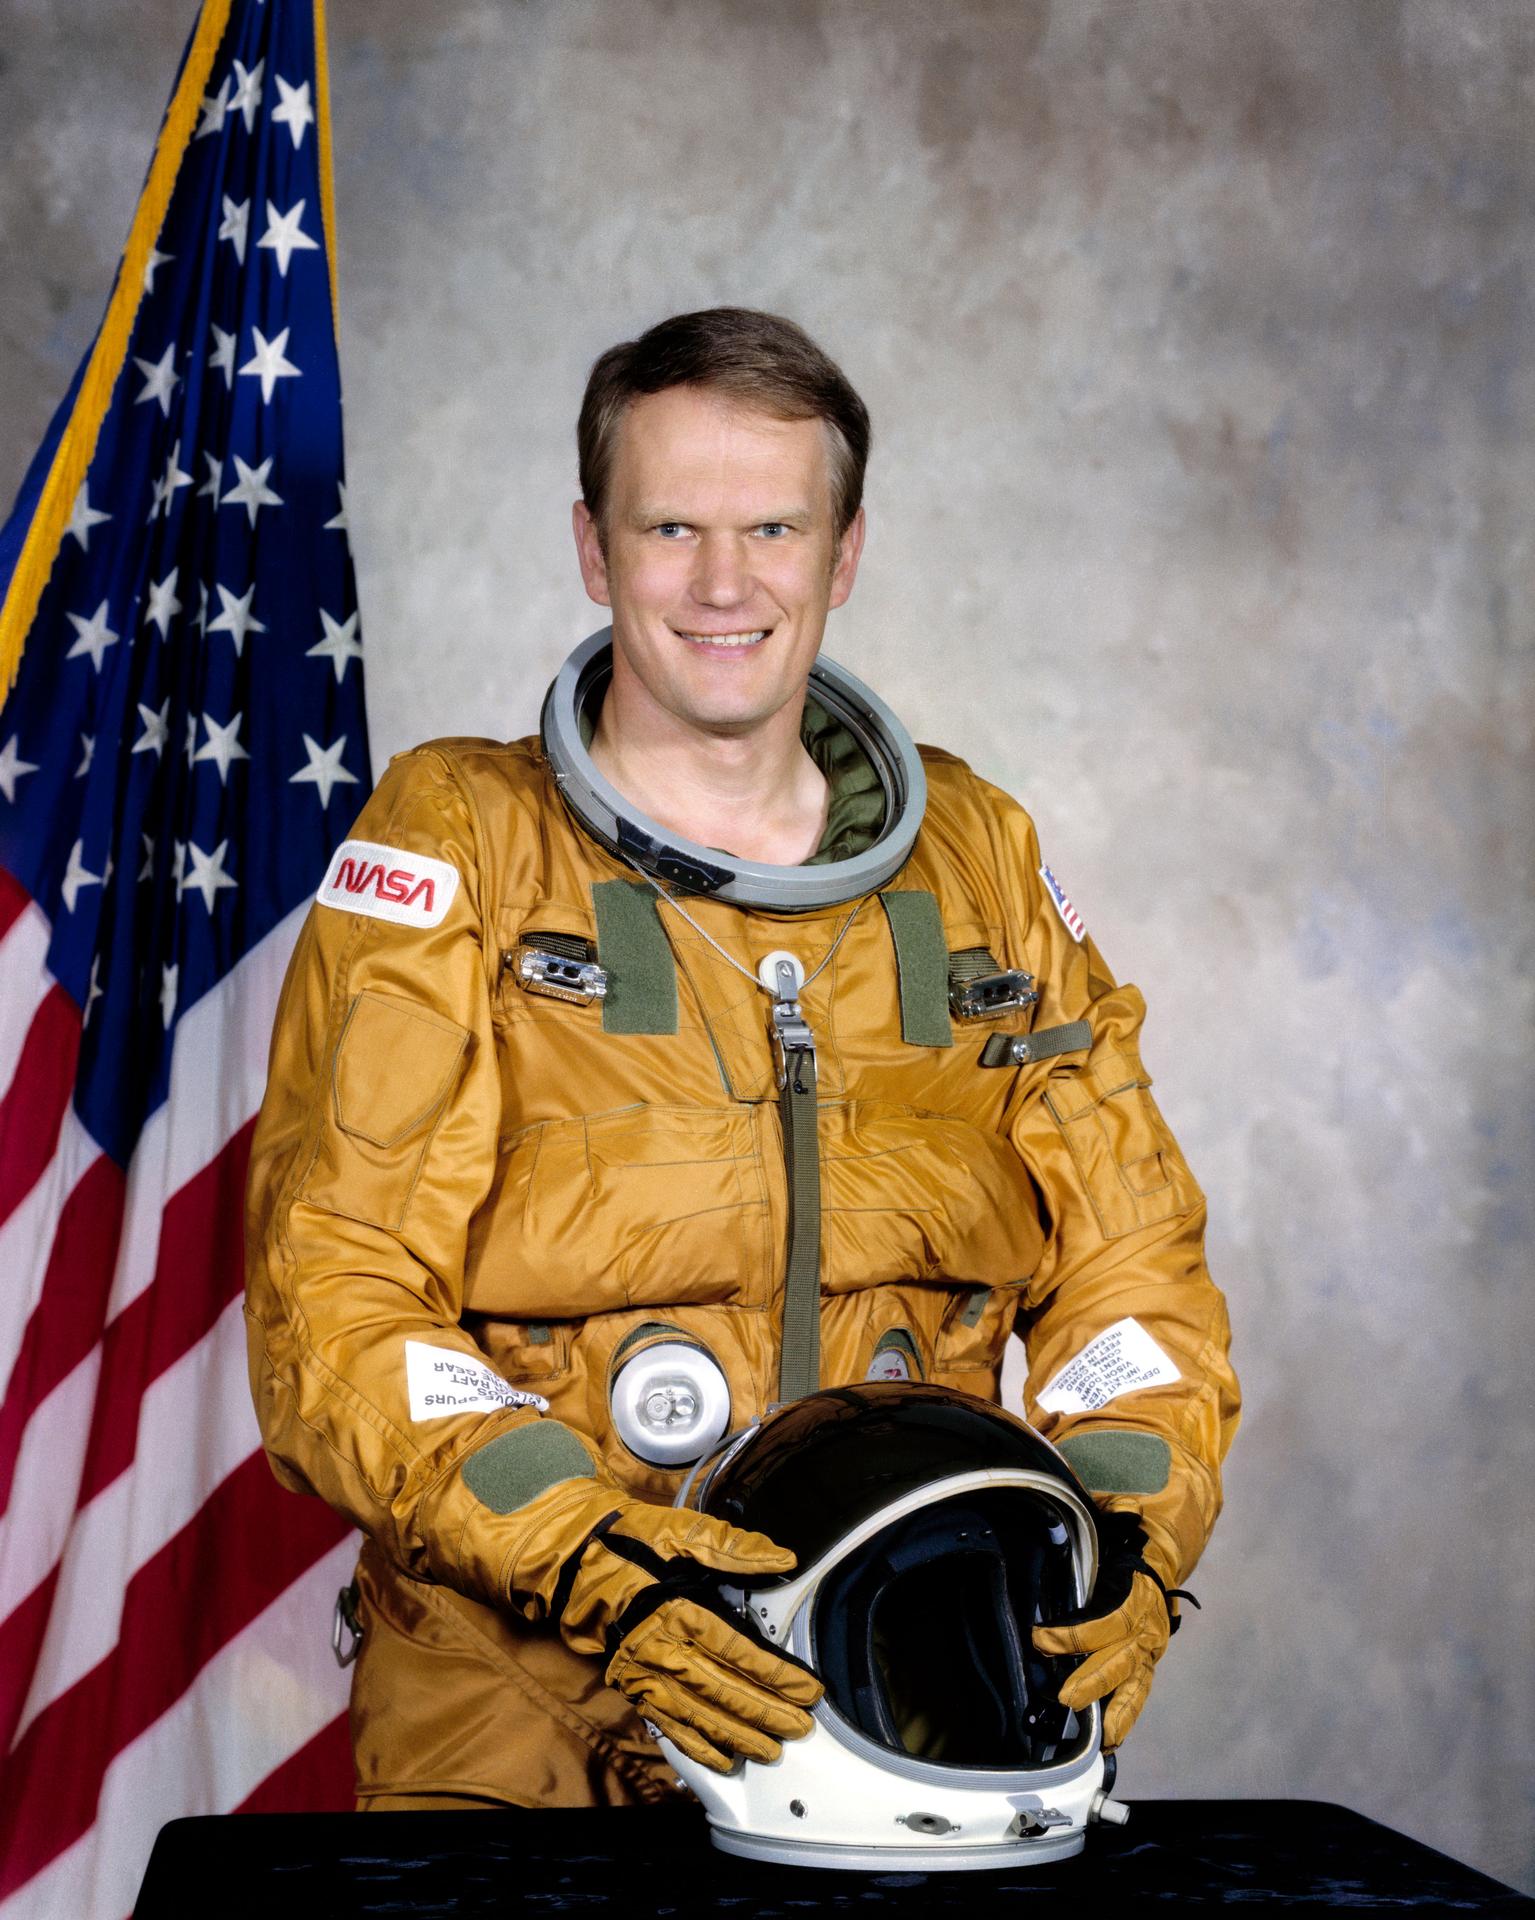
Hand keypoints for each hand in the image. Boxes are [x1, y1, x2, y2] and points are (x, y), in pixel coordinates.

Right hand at [530, 1487, 823, 1772]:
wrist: (569, 1558)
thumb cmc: (629, 1540)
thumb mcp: (681, 1529)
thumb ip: (731, 1548)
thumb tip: (782, 1560)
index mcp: (680, 1609)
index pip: (738, 1650)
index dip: (775, 1673)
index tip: (807, 1689)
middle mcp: (664, 1648)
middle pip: (722, 1689)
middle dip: (764, 1711)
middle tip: (799, 1728)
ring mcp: (645, 1672)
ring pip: (697, 1713)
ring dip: (735, 1734)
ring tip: (769, 1750)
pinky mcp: (631, 1684)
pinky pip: (666, 1722)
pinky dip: (694, 1744)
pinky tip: (720, 1759)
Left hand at [1031, 1509, 1190, 1749]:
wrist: (1159, 1544)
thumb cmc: (1123, 1527)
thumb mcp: (1107, 1508)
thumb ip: (1088, 1500)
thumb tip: (1055, 1475)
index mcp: (1137, 1586)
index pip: (1109, 1617)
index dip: (1077, 1632)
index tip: (1041, 1636)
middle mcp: (1148, 1622)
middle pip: (1121, 1657)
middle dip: (1092, 1678)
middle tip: (1062, 1695)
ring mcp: (1149, 1646)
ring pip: (1134, 1682)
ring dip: (1115, 1708)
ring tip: (1097, 1734)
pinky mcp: (1145, 1660)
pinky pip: (1138, 1692)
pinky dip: (1125, 1716)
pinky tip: (1108, 1739)